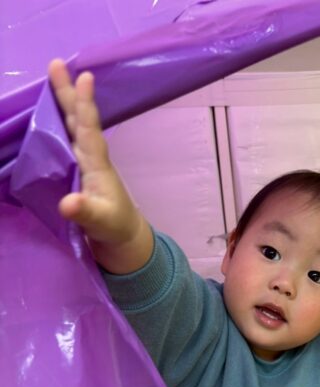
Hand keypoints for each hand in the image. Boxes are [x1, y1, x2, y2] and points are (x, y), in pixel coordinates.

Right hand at [48, 59, 152, 272]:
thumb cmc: (114, 226)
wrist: (121, 236)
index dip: (85, 105)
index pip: (89, 130)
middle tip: (56, 63)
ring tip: (53, 78)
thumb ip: (85, 212)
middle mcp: (90, 158)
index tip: (85, 77)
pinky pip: (62, 141)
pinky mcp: (75, 172)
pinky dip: (54, 125)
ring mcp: (82, 163)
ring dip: (60, 103)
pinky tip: (44, 116)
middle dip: (67, 93)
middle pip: (76, 120)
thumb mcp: (100, 221)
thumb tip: (67, 204)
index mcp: (97, 164)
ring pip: (69, 127)